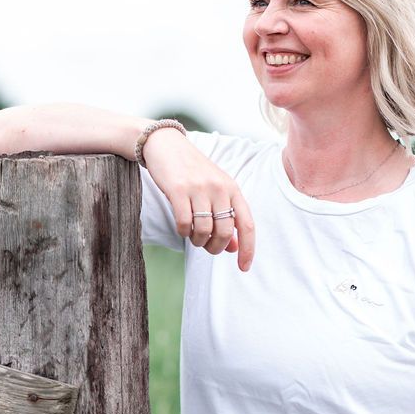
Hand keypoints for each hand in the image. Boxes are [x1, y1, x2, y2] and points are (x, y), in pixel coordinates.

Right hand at [142, 129, 255, 270]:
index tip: (244, 268)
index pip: (247, 224)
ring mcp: (199, 188)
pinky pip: (183, 223)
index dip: (248, 249)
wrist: (166, 145)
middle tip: (207, 247)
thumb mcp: (215, 191)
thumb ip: (226, 217)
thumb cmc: (192, 172)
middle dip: (216, 247)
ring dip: (197, 240)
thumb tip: (233, 248)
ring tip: (193, 236)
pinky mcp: (178, 189)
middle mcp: (219, 188)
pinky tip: (181, 227)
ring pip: (204, 230)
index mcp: (232, 189)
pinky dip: (182, 231)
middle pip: (224, 232)